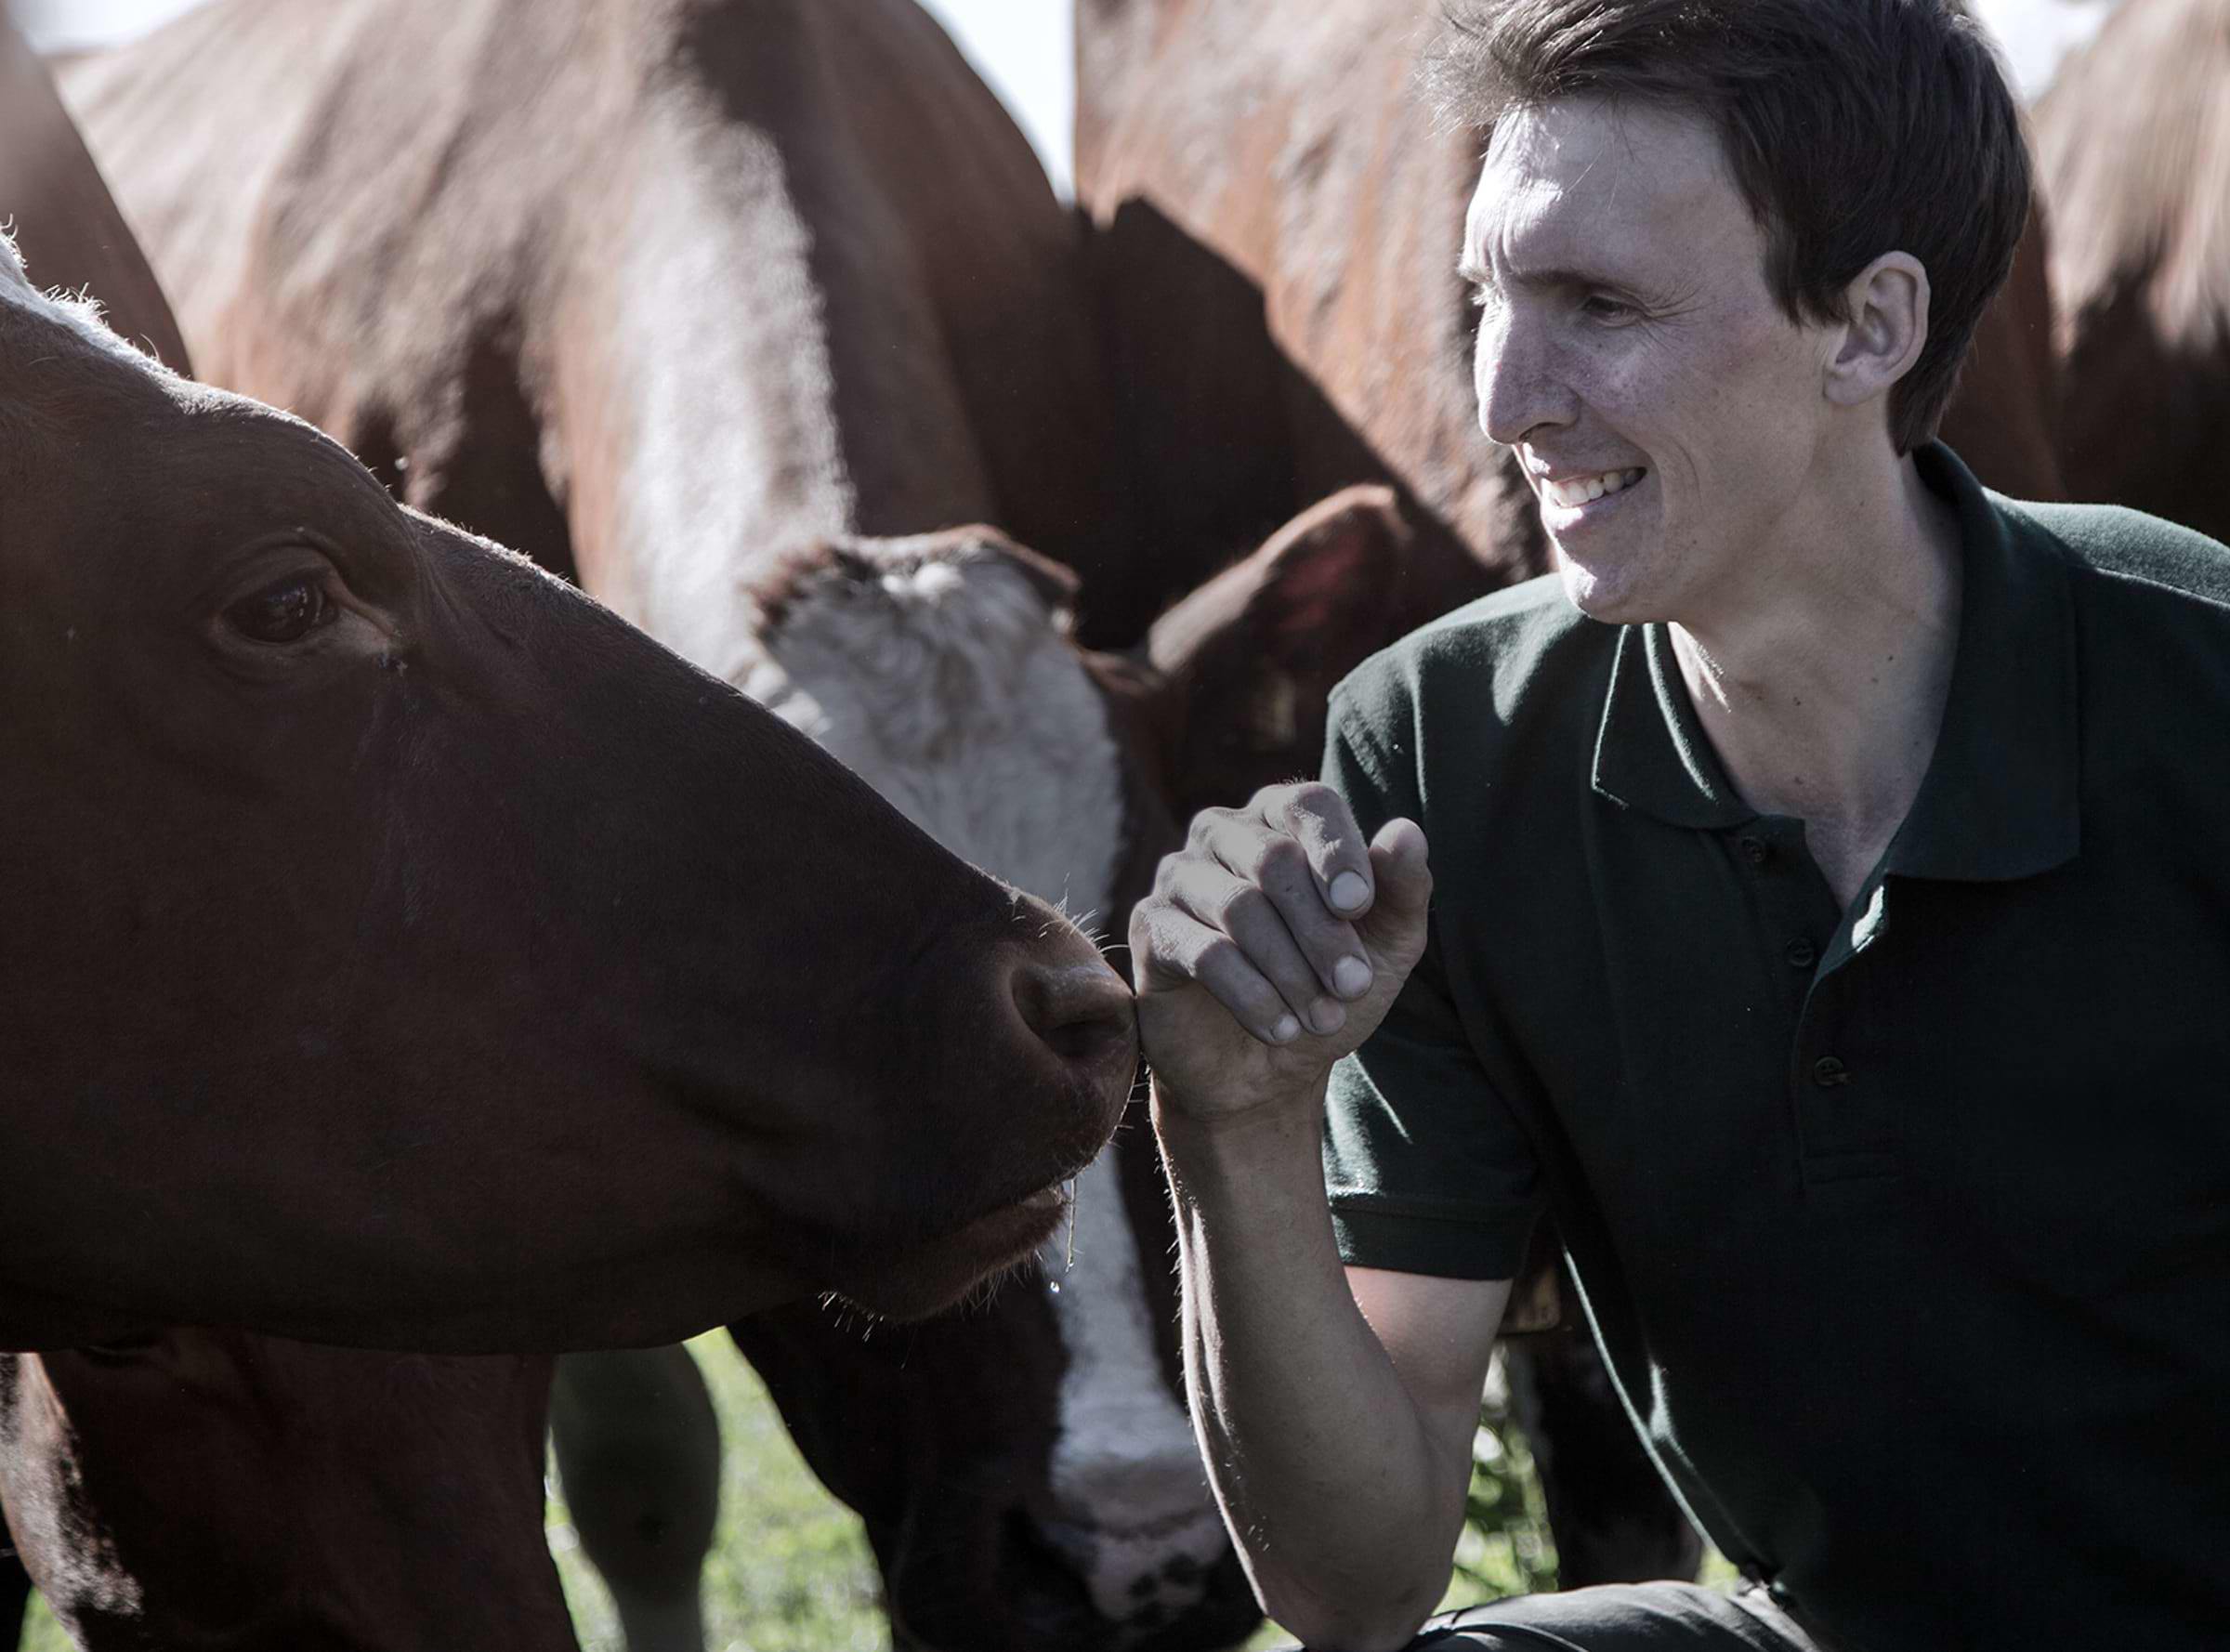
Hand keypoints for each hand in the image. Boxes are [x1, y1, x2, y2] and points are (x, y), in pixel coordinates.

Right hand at [1129, 782, 1431, 1126]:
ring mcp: (1180, 877)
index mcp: (1282, 820)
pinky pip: (1204, 953)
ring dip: (1292, 972)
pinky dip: (1253, 997)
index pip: (1308, 804)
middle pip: (1275, 860)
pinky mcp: (1152, 929)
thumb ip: (1402, 888)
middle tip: (1353, 986)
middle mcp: (1223, 834)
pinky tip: (1281, 1030)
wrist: (1270, 1070)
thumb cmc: (1329, 989)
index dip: (1338, 850)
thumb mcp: (1387, 946)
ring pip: (1239, 908)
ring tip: (1323, 1019)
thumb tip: (1407, 832)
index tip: (1359, 907)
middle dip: (1322, 931)